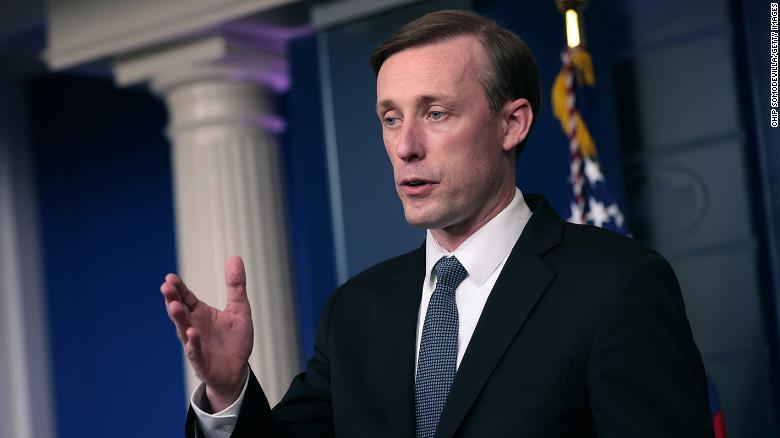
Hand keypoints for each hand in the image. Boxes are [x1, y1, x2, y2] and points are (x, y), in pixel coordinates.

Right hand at [161, 256, 252, 411]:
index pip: (186, 297)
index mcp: (200, 313)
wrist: (237, 370)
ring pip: (183, 330)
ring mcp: (195, 344)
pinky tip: (191, 334)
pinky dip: (193, 343)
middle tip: (166, 287)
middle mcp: (193, 326)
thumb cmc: (234, 340)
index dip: (178, 288)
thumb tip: (234, 257)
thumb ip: (236, 286)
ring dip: (178, 318)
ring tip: (174, 306)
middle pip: (180, 311)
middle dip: (172, 299)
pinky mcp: (201, 361)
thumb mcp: (239, 309)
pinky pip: (195, 351)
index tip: (170, 277)